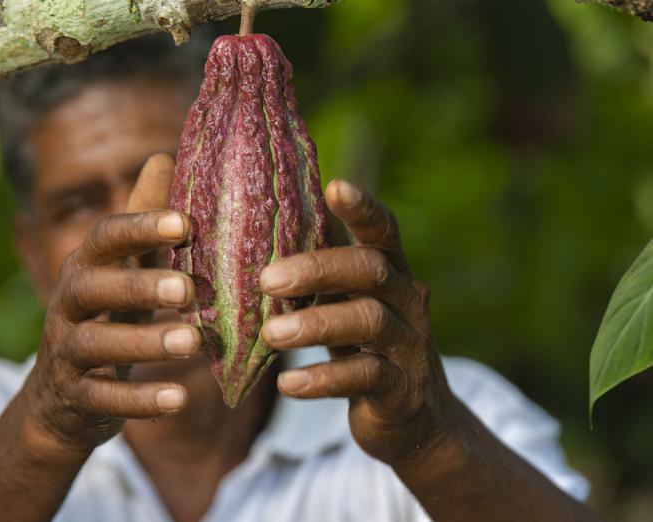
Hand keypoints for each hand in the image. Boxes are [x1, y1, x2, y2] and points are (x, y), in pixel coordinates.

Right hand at [20, 156, 199, 453]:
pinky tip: (178, 401)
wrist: (63, 394)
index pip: (105, 238)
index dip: (141, 228)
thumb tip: (164, 156)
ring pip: (96, 343)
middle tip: (188, 289)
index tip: (185, 224)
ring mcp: (67, 351)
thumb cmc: (108, 315)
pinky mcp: (75, 395)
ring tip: (193, 342)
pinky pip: (103, 398)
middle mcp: (69, 303)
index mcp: (87, 266)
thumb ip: (143, 223)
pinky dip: (139, 400)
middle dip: (137, 285)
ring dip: (145, 342)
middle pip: (92, 288)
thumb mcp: (123, 269)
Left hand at [260, 180, 458, 465]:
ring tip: (271, 335)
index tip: (334, 185)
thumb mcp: (348, 308)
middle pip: (372, 270)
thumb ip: (320, 281)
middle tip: (266, 280)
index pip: (384, 232)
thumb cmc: (365, 349)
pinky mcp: (401, 389)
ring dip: (316, 324)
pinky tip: (287, 384)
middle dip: (320, 269)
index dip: (363, 208)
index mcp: (392, 274)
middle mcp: (408, 302)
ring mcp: (409, 346)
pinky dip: (323, 379)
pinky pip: (364, 378)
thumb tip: (250, 244)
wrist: (415, 419)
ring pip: (369, 322)